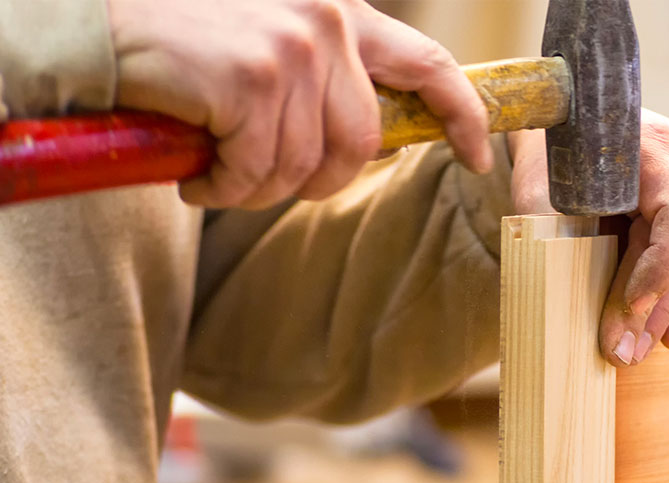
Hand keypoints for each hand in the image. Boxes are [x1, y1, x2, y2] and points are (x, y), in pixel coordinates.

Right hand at [109, 0, 492, 208]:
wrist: (100, 25)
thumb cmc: (186, 43)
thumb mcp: (275, 41)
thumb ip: (329, 77)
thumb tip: (369, 141)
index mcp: (342, 13)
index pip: (428, 65)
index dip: (461, 116)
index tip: (477, 156)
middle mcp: (328, 24)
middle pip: (363, 143)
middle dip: (317, 181)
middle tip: (265, 180)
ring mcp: (294, 50)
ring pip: (308, 166)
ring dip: (259, 188)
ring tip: (217, 168)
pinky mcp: (254, 80)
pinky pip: (260, 172)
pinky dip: (224, 188)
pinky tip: (195, 170)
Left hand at [509, 110, 668, 365]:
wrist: (576, 123)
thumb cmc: (557, 156)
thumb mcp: (544, 190)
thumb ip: (555, 236)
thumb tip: (561, 307)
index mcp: (659, 144)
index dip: (662, 266)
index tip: (632, 307)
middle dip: (653, 306)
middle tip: (623, 351)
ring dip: (665, 312)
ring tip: (637, 350)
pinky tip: (665, 335)